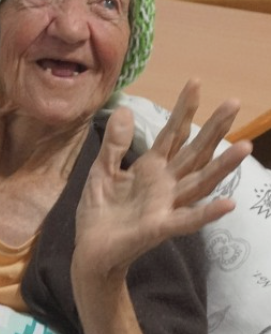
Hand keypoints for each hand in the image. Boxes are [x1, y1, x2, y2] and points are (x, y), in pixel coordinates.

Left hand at [73, 80, 251, 280]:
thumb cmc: (99, 214)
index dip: (183, 110)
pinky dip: (207, 213)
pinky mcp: (158, 228)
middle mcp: (165, 185)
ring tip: (244, 147)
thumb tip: (125, 110)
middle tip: (234, 102)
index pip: (172, 134)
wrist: (90, 252)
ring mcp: (165, 206)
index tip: (195, 82)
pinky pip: (187, 220)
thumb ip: (114, 146)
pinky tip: (228, 204)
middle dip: (213, 129)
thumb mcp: (101, 172)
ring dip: (222, 167)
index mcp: (151, 169)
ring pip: (199, 183)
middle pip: (194, 152)